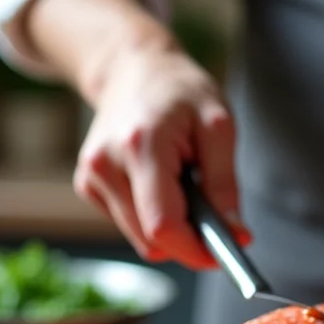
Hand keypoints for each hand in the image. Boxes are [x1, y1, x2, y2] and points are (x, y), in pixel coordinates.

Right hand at [73, 44, 246, 269]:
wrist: (133, 68)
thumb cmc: (180, 91)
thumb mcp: (218, 126)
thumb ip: (225, 184)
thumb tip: (235, 236)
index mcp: (141, 145)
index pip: (163, 225)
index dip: (194, 250)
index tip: (222, 255)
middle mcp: (106, 164)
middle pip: (150, 239)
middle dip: (187, 240)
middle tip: (214, 217)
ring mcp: (92, 176)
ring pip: (140, 237)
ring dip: (169, 225)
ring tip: (183, 184)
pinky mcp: (87, 184)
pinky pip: (128, 224)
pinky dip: (150, 214)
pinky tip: (158, 181)